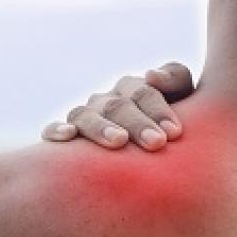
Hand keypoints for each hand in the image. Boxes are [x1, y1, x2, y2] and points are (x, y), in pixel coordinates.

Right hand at [41, 62, 195, 150]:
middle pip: (116, 105)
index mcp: (133, 89)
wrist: (152, 161)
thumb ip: (175, 80)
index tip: (174, 133)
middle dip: (137, 123)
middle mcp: (106, 101)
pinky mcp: (65, 136)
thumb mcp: (184, 100)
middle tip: (156, 143)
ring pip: (84, 115)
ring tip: (118, 142)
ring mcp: (84, 117)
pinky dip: (56, 130)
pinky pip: (52, 129)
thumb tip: (150, 75)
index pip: (143, 92)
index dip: (158, 110)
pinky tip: (67, 137)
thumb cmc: (171, 129)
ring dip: (100, 127)